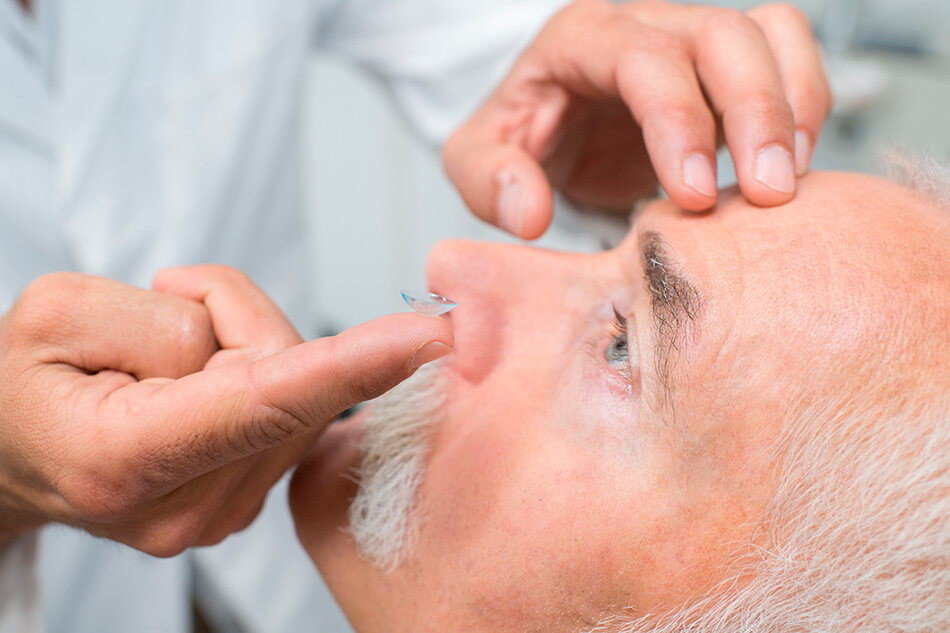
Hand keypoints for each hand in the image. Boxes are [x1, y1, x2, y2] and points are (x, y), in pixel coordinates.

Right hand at [0, 266, 451, 555]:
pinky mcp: (246, 501)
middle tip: (158, 319)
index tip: (427, 336)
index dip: (352, 364)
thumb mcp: (62, 312)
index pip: (266, 404)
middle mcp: (188, 508)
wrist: (13, 448)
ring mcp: (221, 515)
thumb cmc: (26, 383)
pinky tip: (195, 390)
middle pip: (283, 373)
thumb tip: (253, 348)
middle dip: (234, 322)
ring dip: (239, 347)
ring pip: (295, 386)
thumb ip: (169, 319)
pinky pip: (290, 410)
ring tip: (161, 364)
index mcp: (127, 461)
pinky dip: (252, 377)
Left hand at [444, 0, 831, 237]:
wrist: (551, 128)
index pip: (642, 58)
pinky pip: (785, 51)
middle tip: (766, 196)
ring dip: (792, 105)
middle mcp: (641, 23)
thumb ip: (488, 182)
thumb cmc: (520, 142)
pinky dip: (804, 101)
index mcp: (577, 41)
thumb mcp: (475, 163)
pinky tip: (790, 162)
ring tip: (785, 182)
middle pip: (720, 34)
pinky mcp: (723, 62)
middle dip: (754, 113)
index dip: (678, 120)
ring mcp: (688, 35)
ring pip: (767, 33)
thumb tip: (528, 213)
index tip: (693, 196)